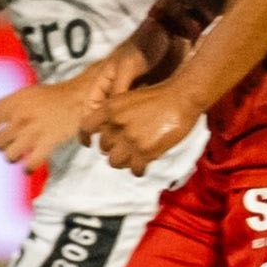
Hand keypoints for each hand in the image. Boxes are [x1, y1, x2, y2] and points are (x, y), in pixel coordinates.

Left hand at [0, 80, 87, 171]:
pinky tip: (28, 168)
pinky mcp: (47, 143)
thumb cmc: (51, 97)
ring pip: (9, 155)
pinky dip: (27, 169)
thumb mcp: (25, 94)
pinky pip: (30, 164)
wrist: (77, 98)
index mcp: (12, 103)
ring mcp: (33, 131)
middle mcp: (19, 117)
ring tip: (17, 154)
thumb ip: (6, 107)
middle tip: (9, 143)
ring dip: (12, 157)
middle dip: (1, 145)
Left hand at [87, 78, 201, 176]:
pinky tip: (143, 167)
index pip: (86, 127)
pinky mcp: (146, 152)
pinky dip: (138, 170)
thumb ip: (115, 115)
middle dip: (113, 148)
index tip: (88, 144)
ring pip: (115, 162)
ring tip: (134, 158)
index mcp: (110, 109)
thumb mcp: (129, 98)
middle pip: (104, 148)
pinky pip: (135, 169)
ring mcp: (130, 139)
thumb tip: (107, 135)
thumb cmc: (159, 96)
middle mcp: (116, 125)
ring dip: (124, 161)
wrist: (182, 97)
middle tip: (126, 148)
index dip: (84, 137)